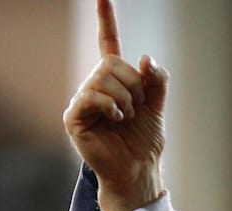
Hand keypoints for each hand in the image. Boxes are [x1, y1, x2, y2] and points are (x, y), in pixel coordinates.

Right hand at [63, 0, 167, 210]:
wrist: (138, 169)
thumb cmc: (145, 141)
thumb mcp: (157, 107)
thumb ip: (155, 81)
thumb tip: (145, 58)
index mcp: (115, 81)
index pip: (107, 43)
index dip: (106, 20)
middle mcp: (95, 86)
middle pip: (111, 63)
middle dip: (133, 84)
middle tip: (138, 106)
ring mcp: (83, 101)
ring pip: (103, 78)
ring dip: (125, 97)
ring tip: (128, 116)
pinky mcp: (74, 117)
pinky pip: (91, 96)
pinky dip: (111, 105)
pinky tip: (117, 118)